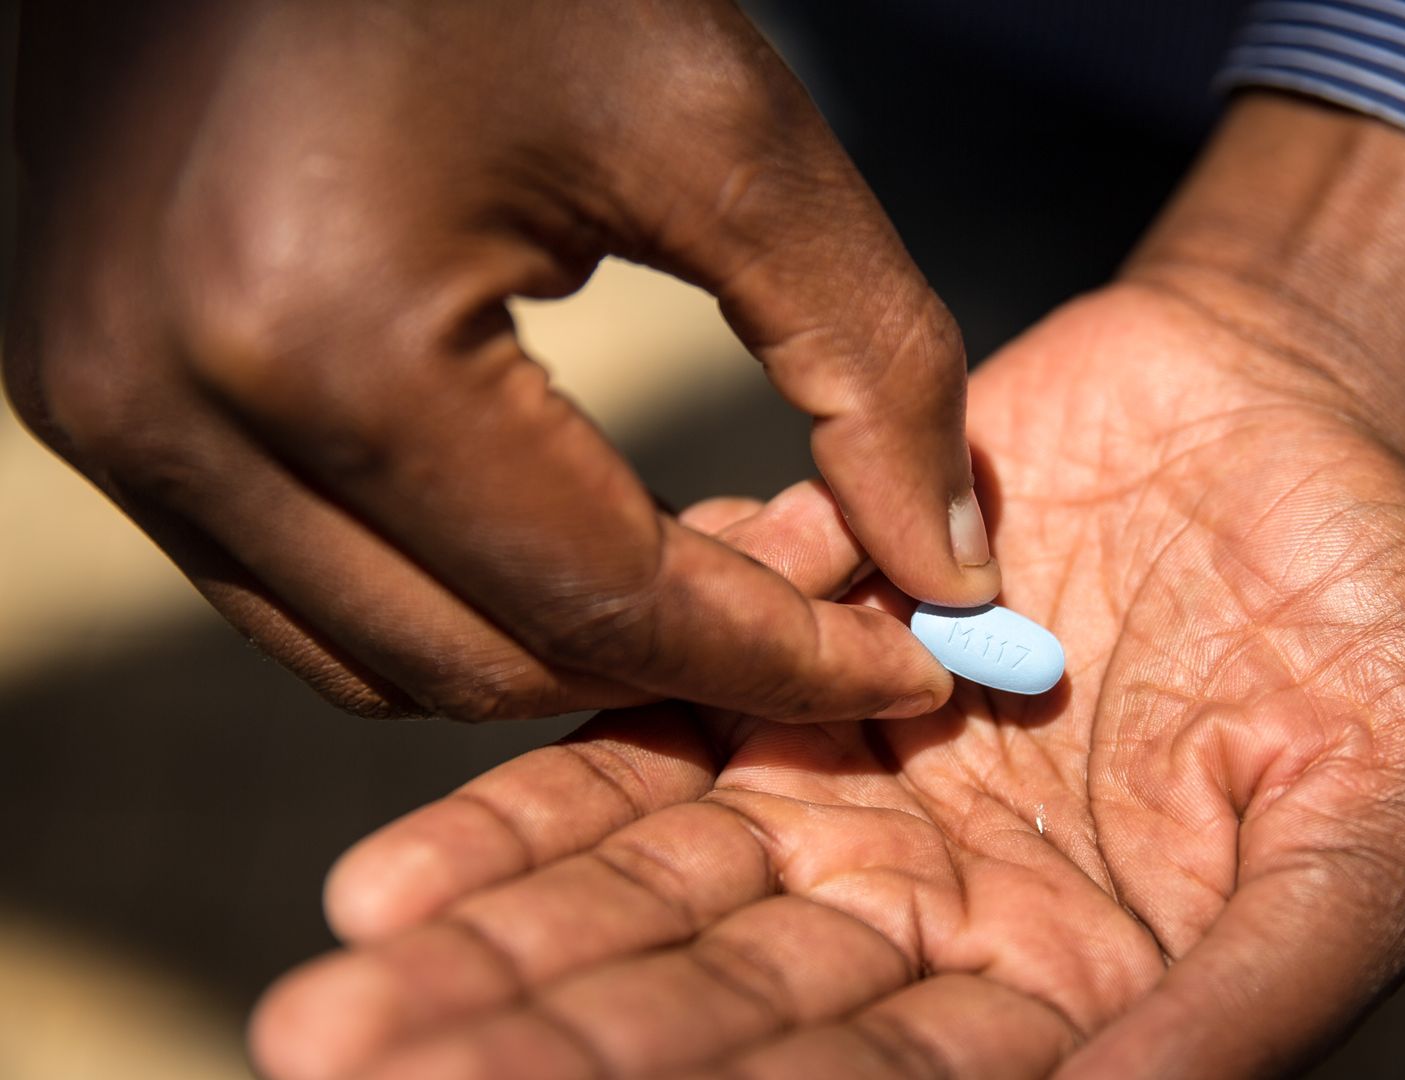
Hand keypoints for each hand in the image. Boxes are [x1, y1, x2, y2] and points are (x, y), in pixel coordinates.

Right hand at [3, 0, 994, 721]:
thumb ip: (865, 356)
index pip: (599, 603)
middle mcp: (168, 412)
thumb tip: (949, 568)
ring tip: (705, 563)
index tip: (920, 670)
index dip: (784, 662)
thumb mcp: (720, 125)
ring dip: (558, 645)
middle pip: (481, 663)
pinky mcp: (94, 389)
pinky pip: (296, 582)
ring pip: (378, 654)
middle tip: (822, 602)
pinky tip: (569, 519)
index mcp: (327, 341)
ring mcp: (104, 409)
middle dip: (678, 666)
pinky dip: (451, 590)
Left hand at [250, 281, 1404, 1077]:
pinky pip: (649, 740)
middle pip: (720, 1013)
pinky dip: (538, 804)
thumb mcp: (1372, 832)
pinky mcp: (795, 660)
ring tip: (352, 999)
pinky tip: (404, 877)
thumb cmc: (1378, 636)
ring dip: (507, 950)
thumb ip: (1250, 998)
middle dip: (554, 1050)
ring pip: (655, 892)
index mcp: (1060, 993)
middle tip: (359, 1073)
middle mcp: (930, 917)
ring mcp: (851, 790)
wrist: (1296, 418)